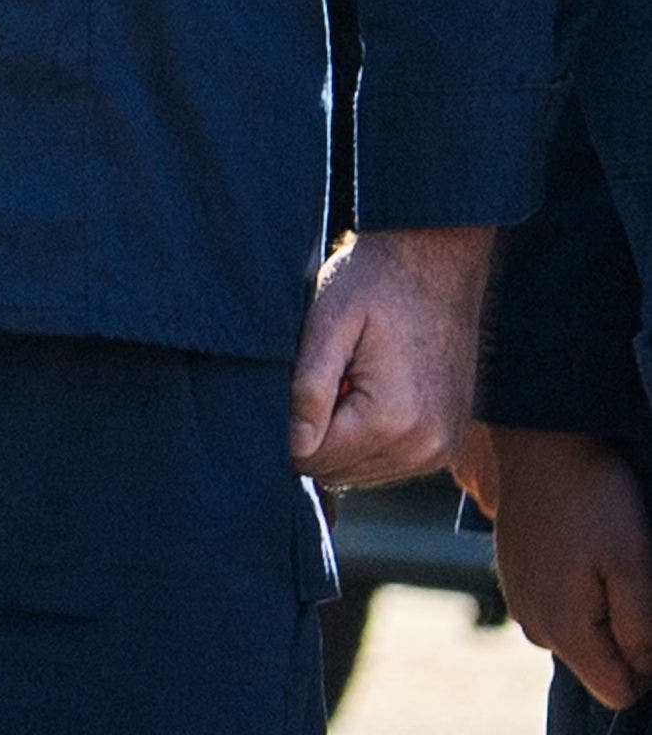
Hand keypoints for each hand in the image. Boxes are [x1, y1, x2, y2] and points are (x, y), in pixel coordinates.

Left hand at [291, 226, 493, 487]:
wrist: (437, 263)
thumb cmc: (376, 284)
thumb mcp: (328, 323)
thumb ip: (308, 388)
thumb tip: (293, 446)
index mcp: (393, 421)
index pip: (311, 459)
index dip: (286, 426)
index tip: (293, 384)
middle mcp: (425, 447)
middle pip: (335, 471)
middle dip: (314, 433)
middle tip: (326, 376)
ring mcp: (442, 450)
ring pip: (359, 471)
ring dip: (341, 435)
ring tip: (350, 379)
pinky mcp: (448, 445)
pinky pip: (387, 463)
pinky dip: (368, 436)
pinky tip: (370, 390)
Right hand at [481, 425, 651, 707]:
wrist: (539, 445)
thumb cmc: (594, 502)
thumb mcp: (635, 566)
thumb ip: (642, 629)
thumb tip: (647, 670)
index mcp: (563, 629)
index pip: (619, 693)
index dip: (650, 669)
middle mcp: (533, 625)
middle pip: (600, 668)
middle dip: (628, 640)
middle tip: (635, 583)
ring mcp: (520, 602)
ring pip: (581, 640)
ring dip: (605, 616)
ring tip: (609, 564)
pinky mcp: (517, 580)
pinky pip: (560, 612)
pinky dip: (582, 595)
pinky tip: (586, 554)